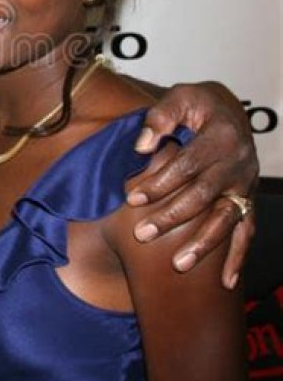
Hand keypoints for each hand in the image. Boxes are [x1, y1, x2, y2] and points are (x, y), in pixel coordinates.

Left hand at [126, 81, 257, 288]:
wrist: (230, 108)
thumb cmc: (198, 104)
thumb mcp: (179, 97)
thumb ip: (159, 118)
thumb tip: (141, 147)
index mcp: (221, 136)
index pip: (187, 165)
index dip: (160, 183)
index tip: (132, 198)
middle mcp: (239, 163)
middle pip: (203, 196)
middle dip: (172, 217)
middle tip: (142, 234)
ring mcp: (246, 184)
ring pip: (226, 219)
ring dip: (203, 245)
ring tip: (178, 265)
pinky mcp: (249, 198)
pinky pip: (247, 231)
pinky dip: (238, 257)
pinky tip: (226, 282)